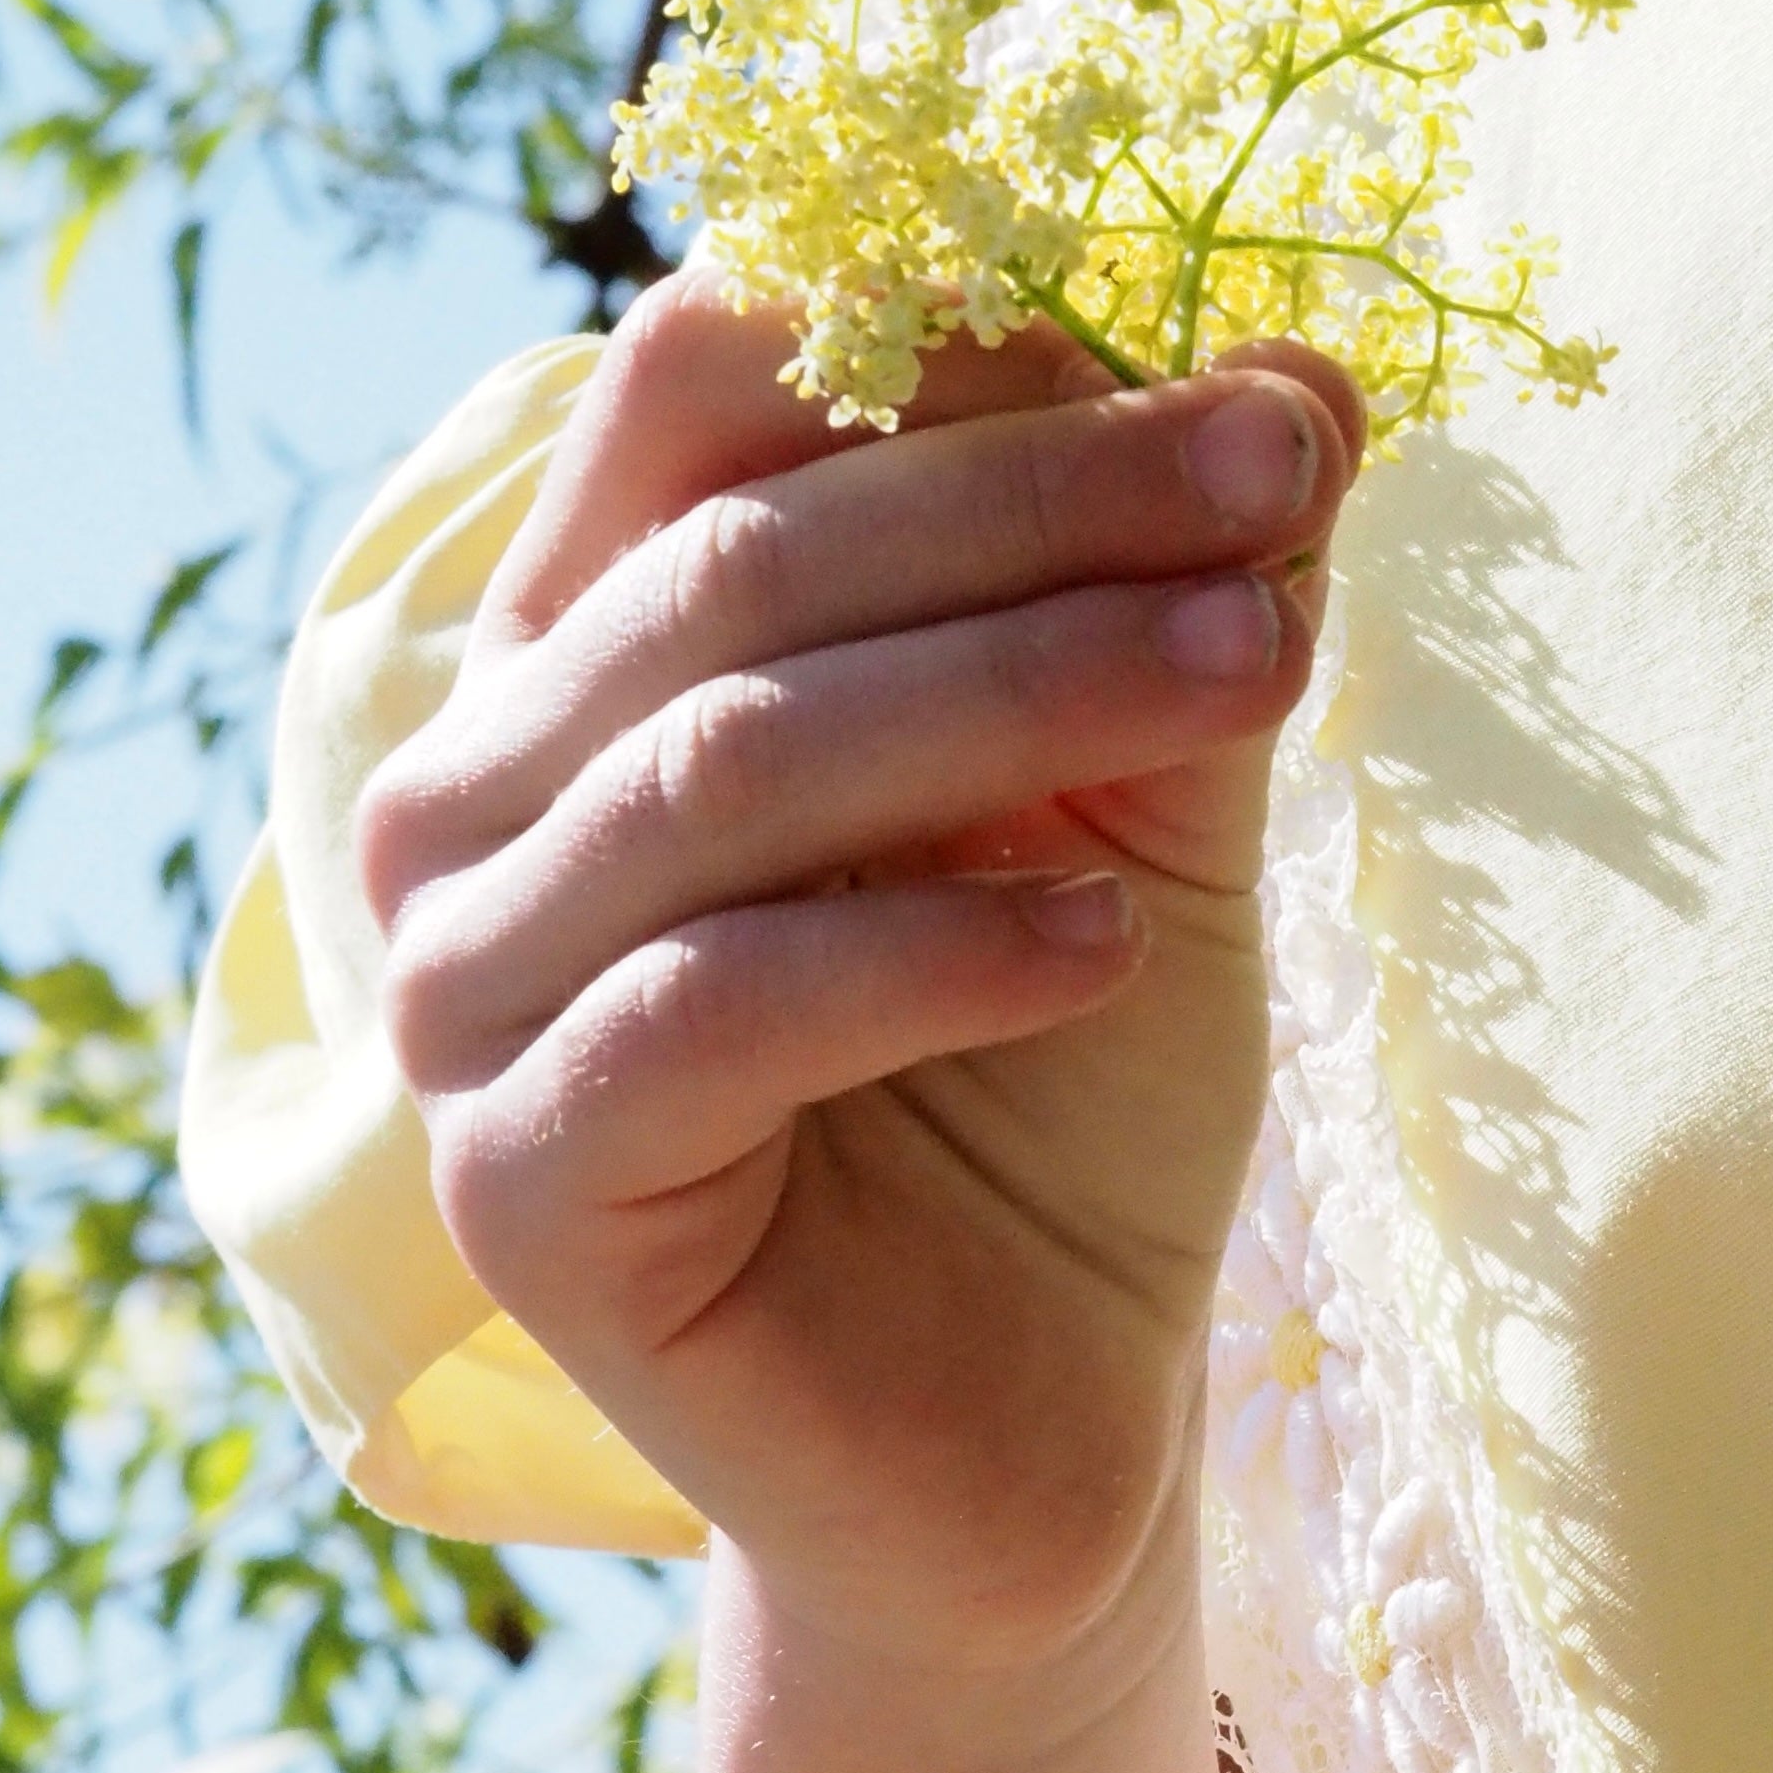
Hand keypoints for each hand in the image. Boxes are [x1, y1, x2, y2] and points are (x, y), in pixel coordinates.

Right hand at [356, 278, 1361, 1681]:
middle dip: (1043, 502)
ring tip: (1260, 666)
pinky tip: (1113, 941)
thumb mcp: (1148, 814)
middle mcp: (472, 797)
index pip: (702, 398)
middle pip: (740, 564)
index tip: (1234, 367)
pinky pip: (708, 1010)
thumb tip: (1315, 376)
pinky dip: (927, 950)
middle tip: (1289, 476)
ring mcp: (458, 996)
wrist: (1043, 1428)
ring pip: (725, 765)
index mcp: (586, 653)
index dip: (955, 345)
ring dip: (1018, 689)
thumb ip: (1185, 606)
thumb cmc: (1070, 1095)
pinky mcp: (515, 1189)